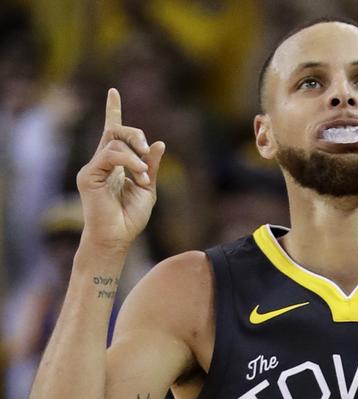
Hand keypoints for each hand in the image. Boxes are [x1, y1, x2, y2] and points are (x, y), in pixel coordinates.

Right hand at [76, 88, 164, 252]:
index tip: (113, 91)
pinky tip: (138, 175)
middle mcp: (102, 163)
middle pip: (115, 131)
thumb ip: (151, 167)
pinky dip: (128, 162)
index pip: (112, 132)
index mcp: (115, 164)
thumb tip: (159, 144)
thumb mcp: (148, 189)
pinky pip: (109, 155)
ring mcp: (93, 168)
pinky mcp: (88, 176)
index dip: (112, 111)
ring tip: (144, 176)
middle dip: (135, 134)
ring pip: (114, 142)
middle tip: (148, 150)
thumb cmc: (130, 217)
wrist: (117, 237)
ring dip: (136, 156)